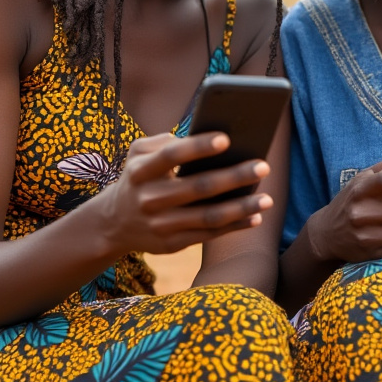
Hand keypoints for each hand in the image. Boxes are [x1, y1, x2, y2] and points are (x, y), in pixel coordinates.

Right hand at [96, 132, 272, 255]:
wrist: (113, 223)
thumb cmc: (139, 177)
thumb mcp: (138, 154)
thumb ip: (163, 141)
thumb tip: (200, 136)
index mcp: (140, 171)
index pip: (171, 155)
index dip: (199, 147)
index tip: (226, 138)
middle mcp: (149, 199)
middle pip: (198, 187)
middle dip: (234, 177)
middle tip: (263, 166)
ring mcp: (160, 225)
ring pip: (208, 217)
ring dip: (241, 207)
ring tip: (267, 198)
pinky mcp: (172, 244)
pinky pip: (209, 235)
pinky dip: (234, 226)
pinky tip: (255, 216)